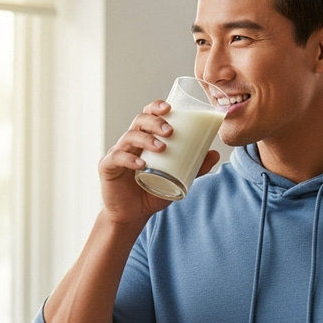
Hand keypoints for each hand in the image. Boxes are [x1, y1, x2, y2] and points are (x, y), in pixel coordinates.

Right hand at [100, 99, 219, 223]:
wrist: (133, 214)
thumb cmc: (153, 192)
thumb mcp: (178, 179)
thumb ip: (195, 168)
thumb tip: (215, 154)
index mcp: (145, 139)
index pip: (148, 115)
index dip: (156, 107)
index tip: (170, 107)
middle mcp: (130, 142)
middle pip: (139, 121)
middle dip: (155, 121)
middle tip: (170, 131)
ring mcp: (118, 153)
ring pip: (129, 137)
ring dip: (146, 139)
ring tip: (162, 147)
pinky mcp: (108, 167)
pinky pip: (117, 158)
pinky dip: (129, 159)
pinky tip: (142, 164)